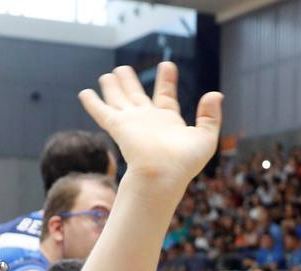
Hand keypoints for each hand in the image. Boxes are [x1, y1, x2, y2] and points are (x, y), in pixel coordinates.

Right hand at [77, 63, 222, 186]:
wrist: (164, 174)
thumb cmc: (185, 162)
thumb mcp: (206, 137)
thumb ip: (210, 116)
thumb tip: (215, 94)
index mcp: (169, 121)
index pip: (166, 96)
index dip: (167, 80)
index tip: (167, 65)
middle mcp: (148, 120)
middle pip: (136, 96)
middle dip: (130, 82)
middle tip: (123, 68)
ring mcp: (132, 123)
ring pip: (119, 99)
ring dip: (113, 87)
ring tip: (109, 74)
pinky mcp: (118, 126)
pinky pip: (102, 111)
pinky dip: (93, 103)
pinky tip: (85, 93)